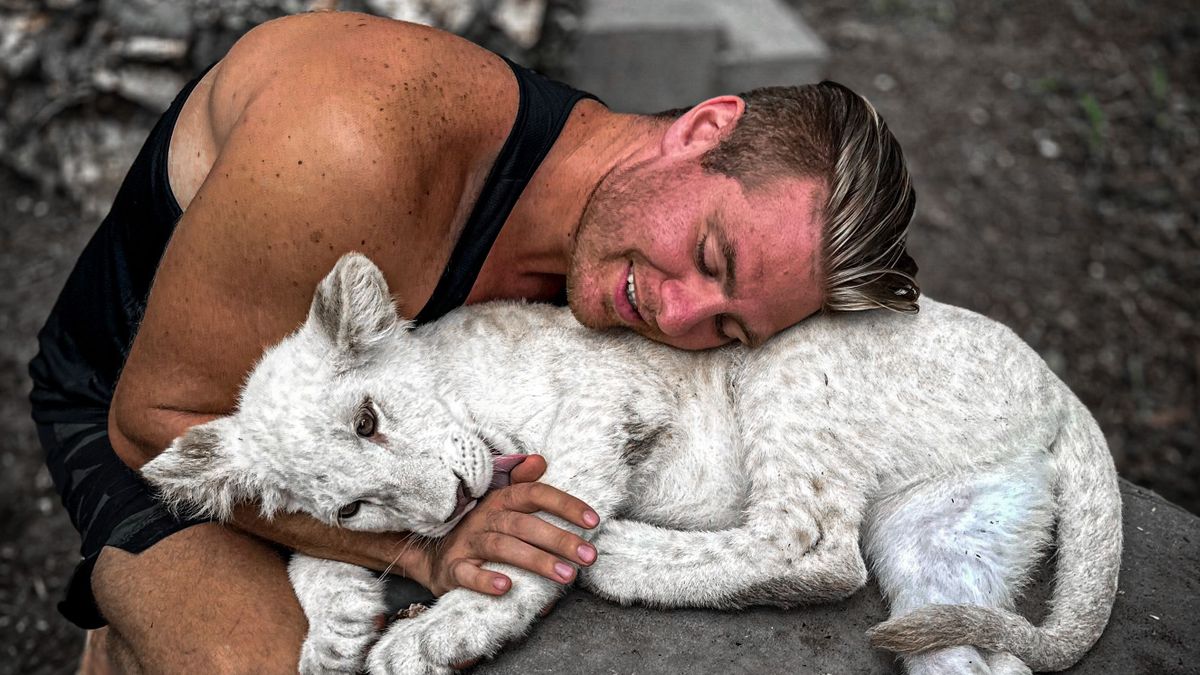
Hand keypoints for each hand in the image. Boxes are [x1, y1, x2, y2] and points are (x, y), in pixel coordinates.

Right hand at [420, 455, 599, 595]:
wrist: (435, 555)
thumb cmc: (481, 530)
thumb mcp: (501, 505)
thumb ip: (523, 484)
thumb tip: (539, 460)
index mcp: (501, 501)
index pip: (534, 494)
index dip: (564, 504)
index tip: (593, 521)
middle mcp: (485, 518)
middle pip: (524, 524)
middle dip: (559, 539)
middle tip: (588, 556)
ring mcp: (468, 543)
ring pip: (502, 547)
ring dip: (535, 560)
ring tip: (565, 575)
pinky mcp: (453, 570)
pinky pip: (467, 574)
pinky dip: (485, 580)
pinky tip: (507, 588)